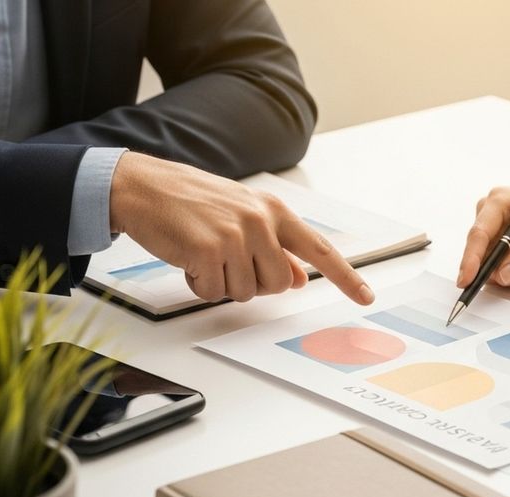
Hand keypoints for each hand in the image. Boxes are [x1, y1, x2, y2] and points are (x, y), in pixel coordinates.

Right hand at [108, 152, 373, 304]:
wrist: (143, 186)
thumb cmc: (191, 202)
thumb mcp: (242, 218)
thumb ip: (275, 247)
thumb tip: (299, 279)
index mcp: (273, 211)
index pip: (319, 249)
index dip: (345, 277)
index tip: (365, 296)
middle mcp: (260, 221)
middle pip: (277, 285)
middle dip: (251, 283)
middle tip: (225, 261)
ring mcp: (235, 235)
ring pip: (245, 293)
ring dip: (221, 283)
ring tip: (203, 254)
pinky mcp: (208, 250)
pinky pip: (213, 292)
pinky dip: (197, 283)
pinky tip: (187, 258)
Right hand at [457, 177, 509, 289]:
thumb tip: (503, 276)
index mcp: (499, 200)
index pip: (479, 233)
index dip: (470, 259)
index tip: (467, 281)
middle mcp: (490, 212)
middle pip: (483, 252)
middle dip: (503, 271)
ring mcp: (493, 227)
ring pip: (492, 262)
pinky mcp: (499, 240)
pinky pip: (500, 264)